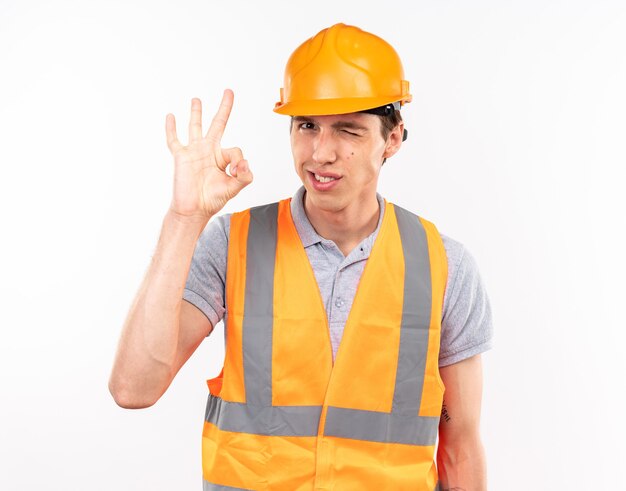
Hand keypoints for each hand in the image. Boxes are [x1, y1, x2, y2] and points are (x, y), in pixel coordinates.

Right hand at [165, 89, 252, 221]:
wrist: (193, 210)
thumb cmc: (212, 200)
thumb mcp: (234, 188)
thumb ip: (244, 176)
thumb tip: (244, 163)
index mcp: (223, 158)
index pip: (235, 149)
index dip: (238, 161)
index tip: (235, 172)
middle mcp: (209, 151)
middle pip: (218, 124)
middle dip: (224, 108)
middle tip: (228, 91)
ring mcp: (194, 152)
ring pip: (196, 127)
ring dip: (196, 113)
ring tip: (196, 99)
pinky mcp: (181, 156)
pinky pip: (174, 140)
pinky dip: (171, 128)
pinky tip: (170, 116)